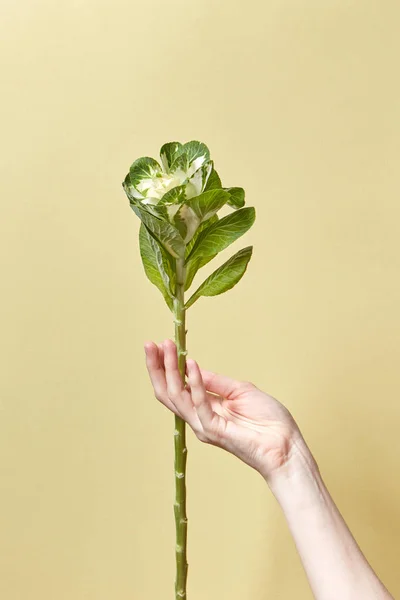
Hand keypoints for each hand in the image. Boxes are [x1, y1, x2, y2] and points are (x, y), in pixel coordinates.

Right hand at [144, 339, 309, 480]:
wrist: (287, 446)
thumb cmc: (269, 422)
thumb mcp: (240, 391)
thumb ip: (216, 382)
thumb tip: (193, 367)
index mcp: (204, 410)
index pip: (176, 387)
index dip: (166, 366)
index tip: (161, 345)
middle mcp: (198, 419)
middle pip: (167, 392)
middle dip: (157, 367)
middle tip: (150, 344)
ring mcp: (204, 426)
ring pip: (176, 397)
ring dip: (170, 369)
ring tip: (166, 348)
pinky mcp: (214, 431)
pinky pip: (199, 404)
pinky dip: (195, 382)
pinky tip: (192, 364)